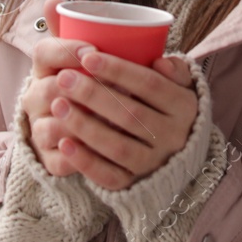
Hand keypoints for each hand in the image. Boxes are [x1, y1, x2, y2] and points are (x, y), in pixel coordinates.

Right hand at [19, 0, 100, 178]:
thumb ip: (80, 27)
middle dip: (79, 87)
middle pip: (48, 88)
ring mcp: (40, 128)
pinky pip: (60, 159)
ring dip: (80, 122)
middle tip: (112, 86)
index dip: (66, 50)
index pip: (43, 52)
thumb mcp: (85, 54)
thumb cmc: (88, 80)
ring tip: (110, 117)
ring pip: (53, 124)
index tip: (93, 50)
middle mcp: (35, 97)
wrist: (77, 126)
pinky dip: (78, 156)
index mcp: (44, 68)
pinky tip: (97, 150)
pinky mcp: (50, 159)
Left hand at [39, 20, 198, 190]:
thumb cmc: (167, 107)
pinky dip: (85, 161)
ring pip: (117, 146)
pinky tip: (63, 143)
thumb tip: (160, 62)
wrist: (177, 155)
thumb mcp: (179, 85)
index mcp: (184, 107)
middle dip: (93, 95)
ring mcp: (154, 163)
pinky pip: (109, 176)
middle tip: (63, 78)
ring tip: (58, 105)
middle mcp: (173, 137)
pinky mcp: (135, 185)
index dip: (118, 70)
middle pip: (130, 114)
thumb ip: (174, 69)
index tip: (87, 57)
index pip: (150, 85)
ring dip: (84, 125)